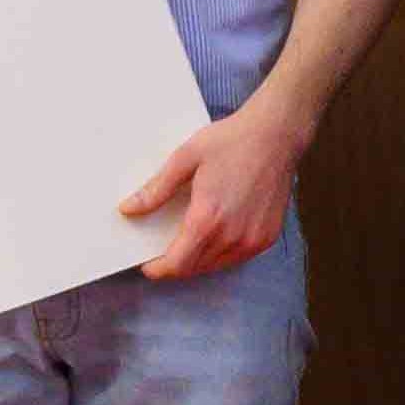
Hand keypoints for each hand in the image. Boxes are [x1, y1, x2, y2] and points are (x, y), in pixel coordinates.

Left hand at [122, 101, 306, 280]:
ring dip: (198, 260)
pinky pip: (237, 257)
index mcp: (208, 218)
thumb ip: (156, 189)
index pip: (178, 264)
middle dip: (176, 264)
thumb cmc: (231, 141)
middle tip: (163, 251)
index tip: (149, 266)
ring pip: (216, 265)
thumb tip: (128, 209)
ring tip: (187, 241)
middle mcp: (233, 236)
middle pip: (195, 267)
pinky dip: (221, 253)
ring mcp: (253, 239)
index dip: (159, 270)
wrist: (276, 134)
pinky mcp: (267, 237)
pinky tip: (214, 235)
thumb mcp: (185, 159)